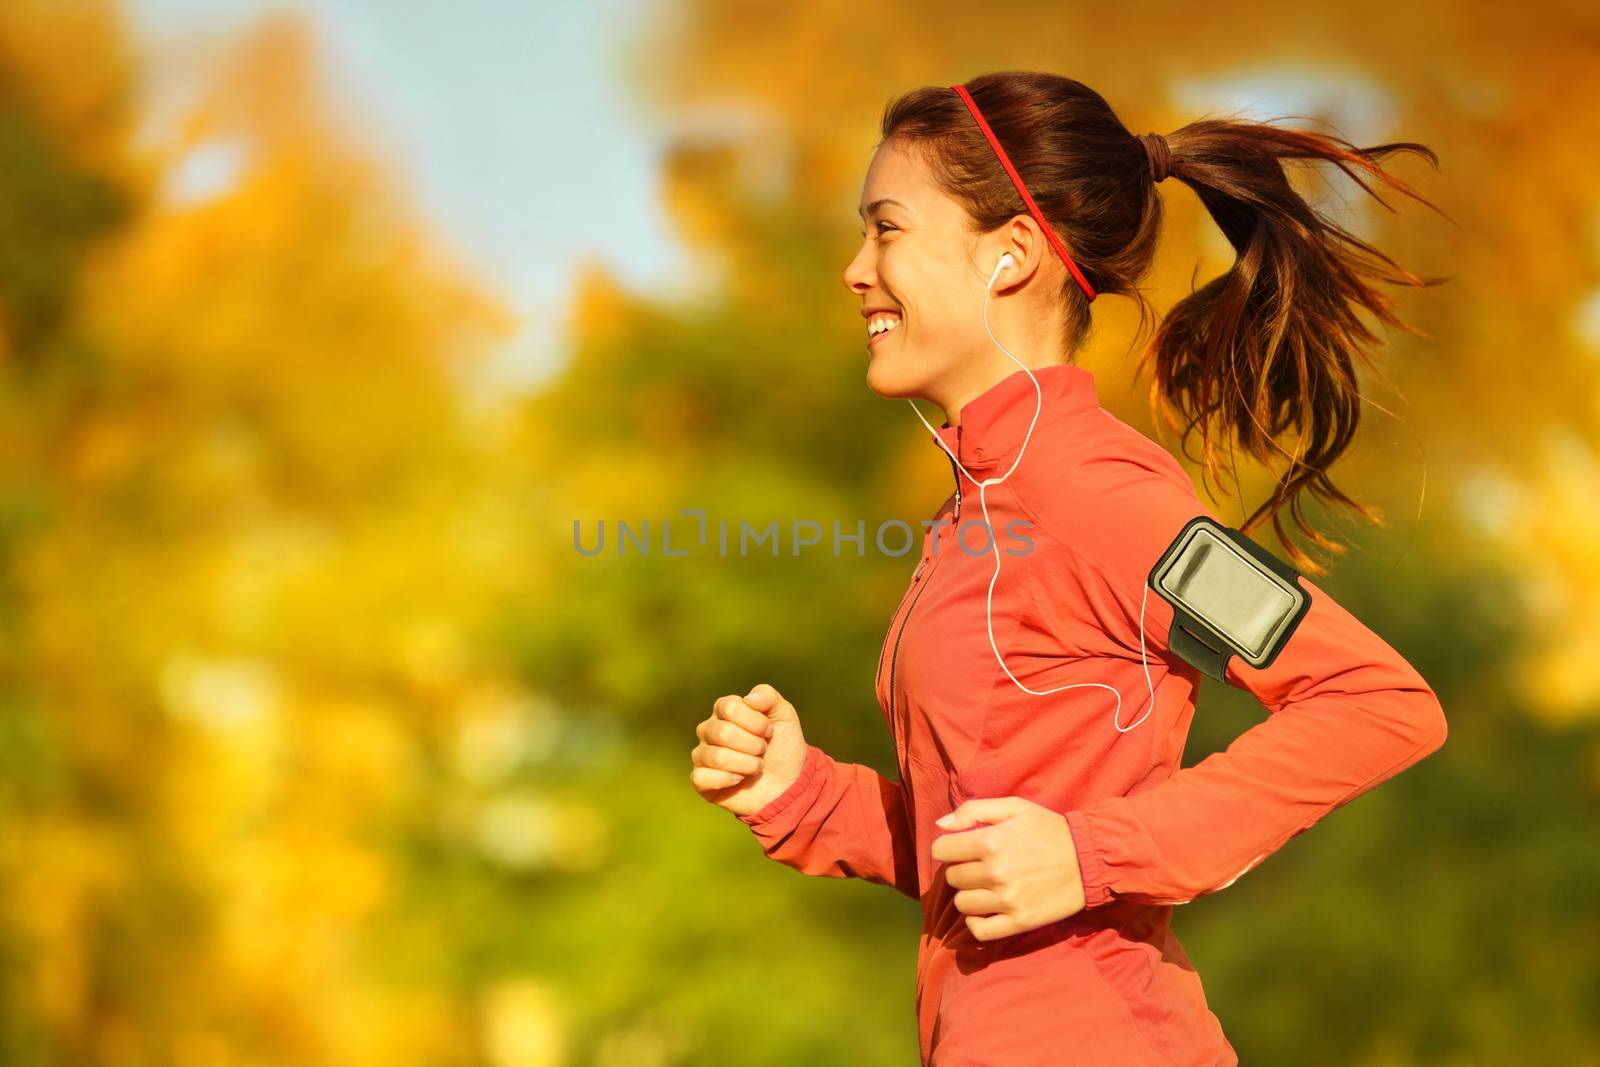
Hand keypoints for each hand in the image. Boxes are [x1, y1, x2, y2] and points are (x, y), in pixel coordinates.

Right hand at [689, 683, 809, 817]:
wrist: (788, 783)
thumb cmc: (783, 747)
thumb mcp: (784, 716)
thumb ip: (768, 697)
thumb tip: (749, 698)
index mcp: (724, 710)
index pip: (730, 708)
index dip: (755, 722)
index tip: (769, 731)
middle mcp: (708, 730)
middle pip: (723, 733)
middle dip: (754, 745)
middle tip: (763, 750)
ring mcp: (702, 754)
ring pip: (717, 757)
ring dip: (747, 764)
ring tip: (756, 766)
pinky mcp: (700, 779)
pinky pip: (702, 777)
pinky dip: (729, 780)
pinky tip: (740, 780)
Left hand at [932, 796, 1086, 940]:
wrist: (1089, 859)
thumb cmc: (1049, 829)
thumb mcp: (1014, 807)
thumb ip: (973, 810)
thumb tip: (940, 825)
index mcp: (989, 841)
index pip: (941, 851)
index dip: (949, 847)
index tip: (962, 848)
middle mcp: (995, 873)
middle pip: (952, 877)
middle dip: (961, 869)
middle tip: (980, 865)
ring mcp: (1007, 901)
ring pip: (962, 903)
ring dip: (969, 894)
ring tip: (986, 886)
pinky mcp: (1019, 922)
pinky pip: (979, 931)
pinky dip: (975, 922)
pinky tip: (985, 910)